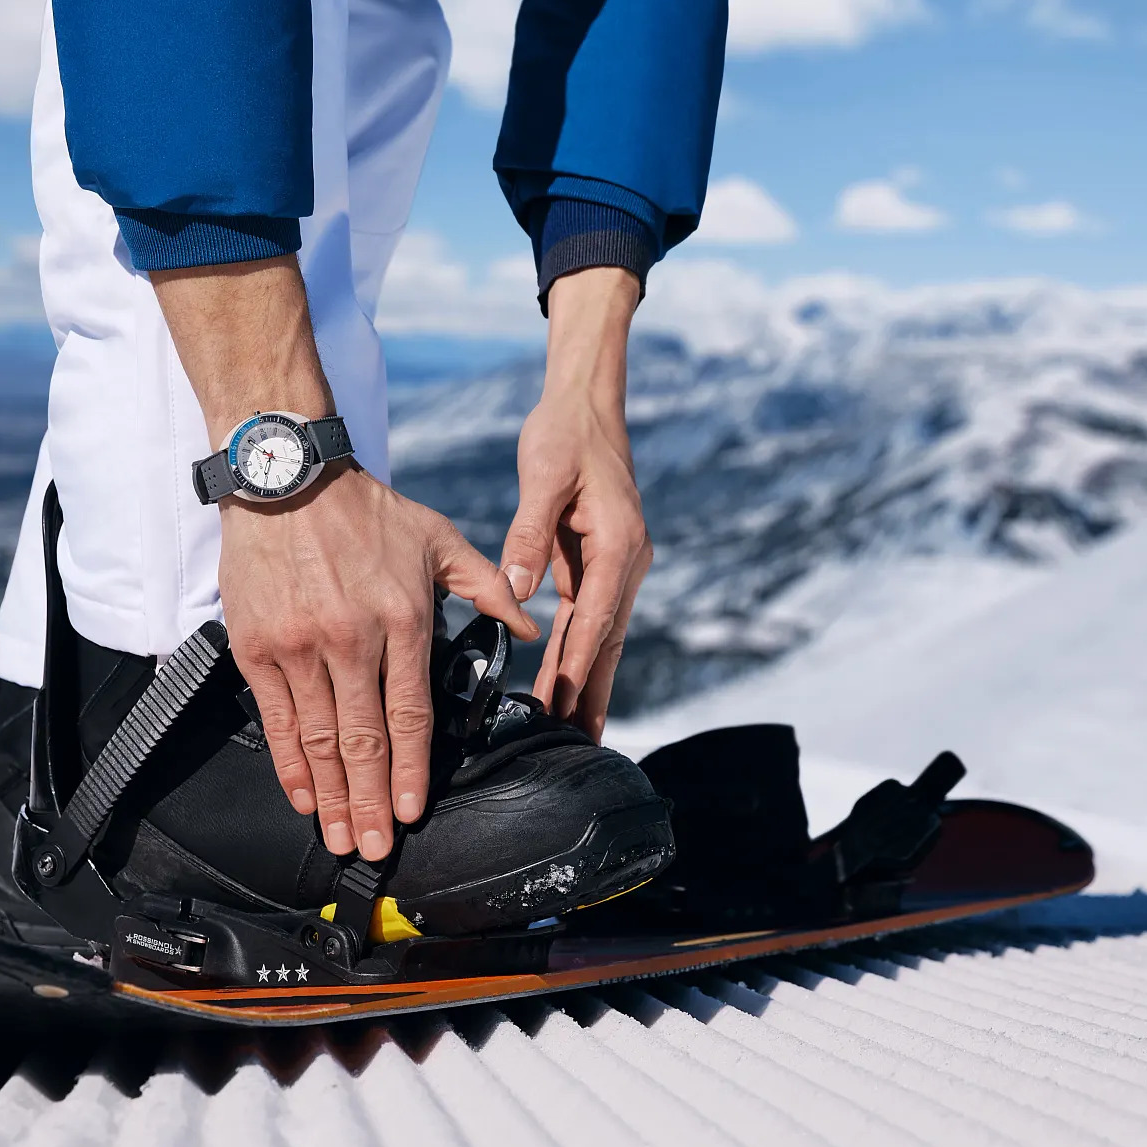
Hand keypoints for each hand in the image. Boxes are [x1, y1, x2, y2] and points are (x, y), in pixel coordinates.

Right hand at [221, 468, 536, 859]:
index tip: (412, 811)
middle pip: (363, 740)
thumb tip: (526, 622)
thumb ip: (485, 584)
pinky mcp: (258, 647)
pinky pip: (276, 718)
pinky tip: (303, 796)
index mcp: (403, 620)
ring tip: (340, 835)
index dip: (412, 770)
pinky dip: (288, 763)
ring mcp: (300, 647)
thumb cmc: (365, 510)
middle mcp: (351, 640)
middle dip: (370, 802)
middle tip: (375, 848)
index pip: (410, 713)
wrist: (285, 476)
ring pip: (318, 739)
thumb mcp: (437, 538)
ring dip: (331, 796)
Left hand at [498, 267, 650, 739]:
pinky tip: (564, 679)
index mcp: (618, 544)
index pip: (596, 618)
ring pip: (602, 634)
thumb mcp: (544, 477)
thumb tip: (517, 587)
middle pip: (608, 639)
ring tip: (574, 728)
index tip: (562, 704)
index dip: (578, 665)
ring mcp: (619, 563)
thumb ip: (529, 533)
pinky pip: (590, 616)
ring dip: (587, 679)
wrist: (588, 402)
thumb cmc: (564, 433)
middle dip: (592, 692)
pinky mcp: (603, 560)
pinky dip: (578, 650)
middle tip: (579, 744)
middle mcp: (629, 560)